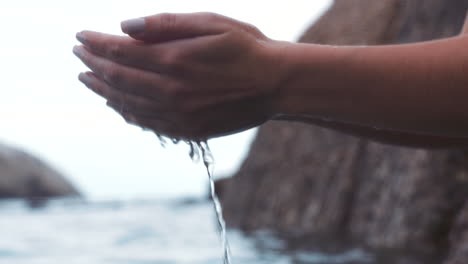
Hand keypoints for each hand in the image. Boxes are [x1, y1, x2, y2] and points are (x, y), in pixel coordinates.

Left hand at [74, 12, 285, 139]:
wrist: (277, 84)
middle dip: (93, 65)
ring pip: (128, 103)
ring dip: (103, 91)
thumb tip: (124, 26)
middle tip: (78, 56)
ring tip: (88, 80)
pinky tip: (118, 106)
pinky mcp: (189, 130)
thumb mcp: (211, 23)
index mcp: (175, 59)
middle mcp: (171, 90)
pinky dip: (127, 113)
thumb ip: (166, 24)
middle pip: (118, 78)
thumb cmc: (247, 48)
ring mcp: (179, 114)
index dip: (96, 43)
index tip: (80, 36)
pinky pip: (148, 124)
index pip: (120, 51)